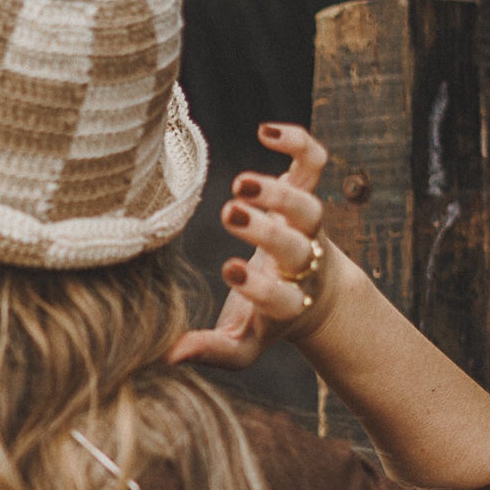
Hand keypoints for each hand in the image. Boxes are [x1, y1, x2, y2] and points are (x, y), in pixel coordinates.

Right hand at [167, 122, 336, 369]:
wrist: (320, 294)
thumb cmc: (270, 319)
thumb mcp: (243, 343)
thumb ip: (213, 350)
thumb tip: (169, 357)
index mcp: (288, 303)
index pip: (281, 298)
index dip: (259, 287)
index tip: (229, 270)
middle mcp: (302, 263)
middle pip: (299, 247)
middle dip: (268, 230)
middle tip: (231, 213)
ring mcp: (307, 226)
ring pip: (310, 206)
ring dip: (279, 192)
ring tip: (241, 183)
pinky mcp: (306, 193)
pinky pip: (314, 163)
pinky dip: (298, 142)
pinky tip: (265, 131)